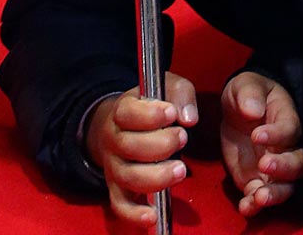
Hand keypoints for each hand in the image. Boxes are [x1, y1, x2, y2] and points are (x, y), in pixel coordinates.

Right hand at [85, 73, 196, 227]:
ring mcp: (113, 167)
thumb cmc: (151, 106)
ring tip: (181, 170)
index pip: (127, 113)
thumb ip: (180, 94)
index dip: (149, 116)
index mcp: (122, 110)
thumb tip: (188, 118)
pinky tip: (154, 214)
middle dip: (160, 145)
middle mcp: (113, 139)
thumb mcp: (166, 88)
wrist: (121, 126)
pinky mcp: (117, 189)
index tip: (171, 113)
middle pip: (129, 146)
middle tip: (182, 138)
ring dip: (156, 176)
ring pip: (128, 177)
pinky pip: (121, 206)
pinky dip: (135, 214)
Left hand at [220, 71, 302, 218]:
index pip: (291, 130)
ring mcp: (275, 167)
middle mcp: (288, 146)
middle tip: (263, 164)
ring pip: (287, 186)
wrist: (237, 110)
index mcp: (288, 118)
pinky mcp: (258, 180)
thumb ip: (250, 94)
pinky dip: (255, 205)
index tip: (256, 134)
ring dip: (275, 194)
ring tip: (259, 196)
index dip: (277, 135)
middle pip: (298, 163)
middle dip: (283, 167)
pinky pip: (262, 196)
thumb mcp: (245, 85)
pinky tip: (245, 206)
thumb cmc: (248, 93)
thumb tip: (252, 110)